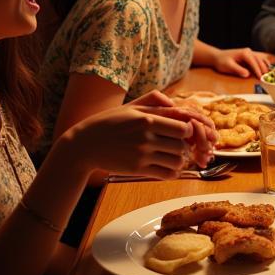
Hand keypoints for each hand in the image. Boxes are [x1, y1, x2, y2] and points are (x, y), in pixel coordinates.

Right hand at [66, 100, 216, 177]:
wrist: (86, 144)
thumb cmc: (110, 122)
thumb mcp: (131, 106)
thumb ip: (155, 100)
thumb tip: (175, 103)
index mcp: (147, 119)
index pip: (183, 128)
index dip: (188, 131)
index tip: (183, 132)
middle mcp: (146, 138)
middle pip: (182, 146)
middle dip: (185, 146)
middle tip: (181, 146)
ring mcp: (142, 155)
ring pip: (176, 161)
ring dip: (180, 160)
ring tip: (174, 156)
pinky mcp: (137, 169)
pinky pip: (165, 174)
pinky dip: (172, 172)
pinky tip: (169, 168)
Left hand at [211, 47, 269, 77]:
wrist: (217, 57)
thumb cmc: (221, 62)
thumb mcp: (228, 66)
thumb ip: (238, 70)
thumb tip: (247, 74)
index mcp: (244, 53)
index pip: (254, 62)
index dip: (258, 70)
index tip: (261, 78)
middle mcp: (249, 52)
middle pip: (259, 61)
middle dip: (263, 70)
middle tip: (267, 79)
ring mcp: (250, 53)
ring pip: (261, 60)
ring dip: (265, 67)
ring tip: (269, 76)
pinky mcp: (249, 57)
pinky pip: (259, 60)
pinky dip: (263, 65)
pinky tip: (267, 70)